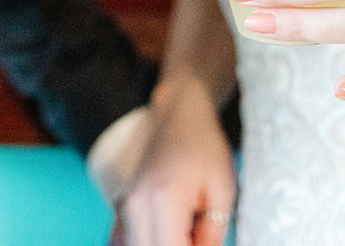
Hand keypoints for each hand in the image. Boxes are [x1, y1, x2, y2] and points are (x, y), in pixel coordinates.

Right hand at [115, 79, 235, 245]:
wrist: (178, 113)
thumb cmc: (205, 147)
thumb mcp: (223, 191)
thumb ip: (213, 235)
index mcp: (163, 200)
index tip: (206, 242)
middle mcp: (135, 205)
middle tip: (199, 235)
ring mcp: (123, 206)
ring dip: (164, 243)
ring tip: (189, 228)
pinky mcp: (121, 207)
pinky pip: (127, 240)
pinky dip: (150, 240)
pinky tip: (172, 228)